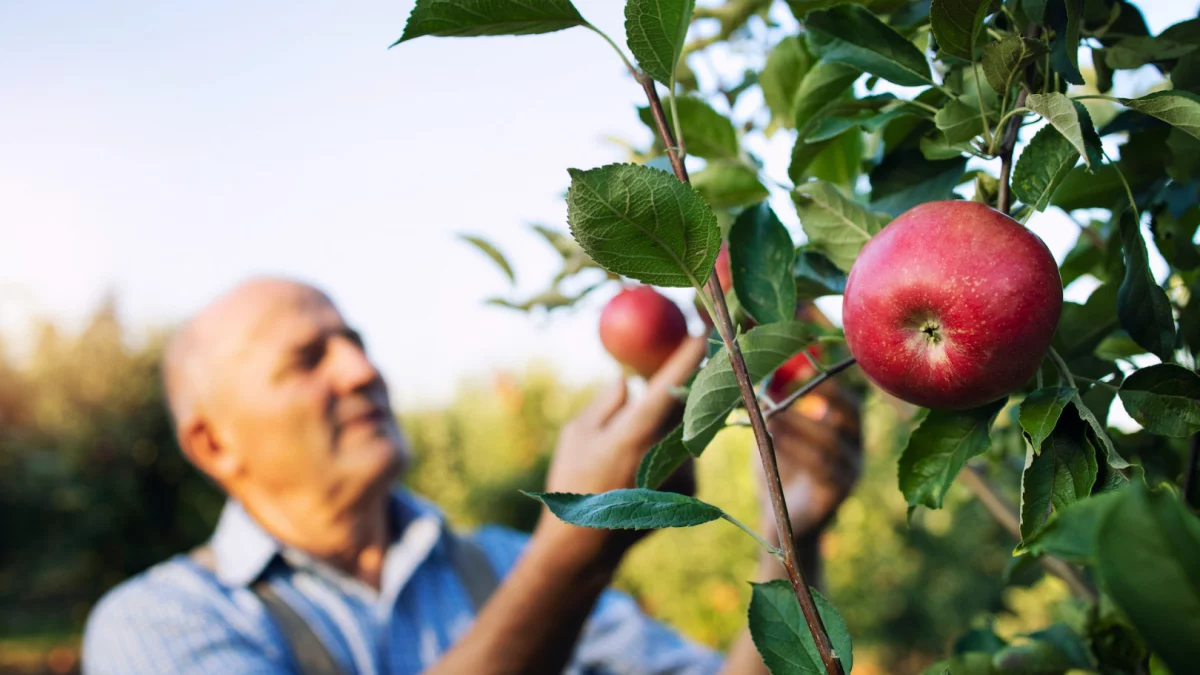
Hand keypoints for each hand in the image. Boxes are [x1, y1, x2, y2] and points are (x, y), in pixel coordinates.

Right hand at [536, 335, 707, 567]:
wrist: (589, 545)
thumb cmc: (574, 481)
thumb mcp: (577, 433)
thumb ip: (607, 402)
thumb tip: (628, 379)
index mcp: (637, 432)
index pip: (672, 382)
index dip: (690, 351)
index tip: (701, 326)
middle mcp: (668, 450)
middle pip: (691, 399)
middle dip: (689, 376)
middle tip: (683, 353)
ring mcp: (684, 470)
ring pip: (688, 425)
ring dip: (674, 418)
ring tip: (639, 437)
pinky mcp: (693, 487)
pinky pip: (686, 450)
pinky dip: (671, 445)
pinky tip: (644, 466)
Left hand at [754, 378, 861, 547]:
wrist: (779, 522)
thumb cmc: (778, 473)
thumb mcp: (774, 436)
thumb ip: (773, 410)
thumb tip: (761, 378)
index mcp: (845, 433)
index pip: (850, 402)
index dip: (831, 384)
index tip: (803, 370)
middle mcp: (854, 451)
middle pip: (850, 417)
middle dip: (821, 398)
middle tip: (789, 390)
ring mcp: (849, 474)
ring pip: (829, 442)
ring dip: (798, 425)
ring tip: (771, 415)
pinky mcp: (837, 494)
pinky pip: (821, 467)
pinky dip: (796, 450)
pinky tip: (773, 441)